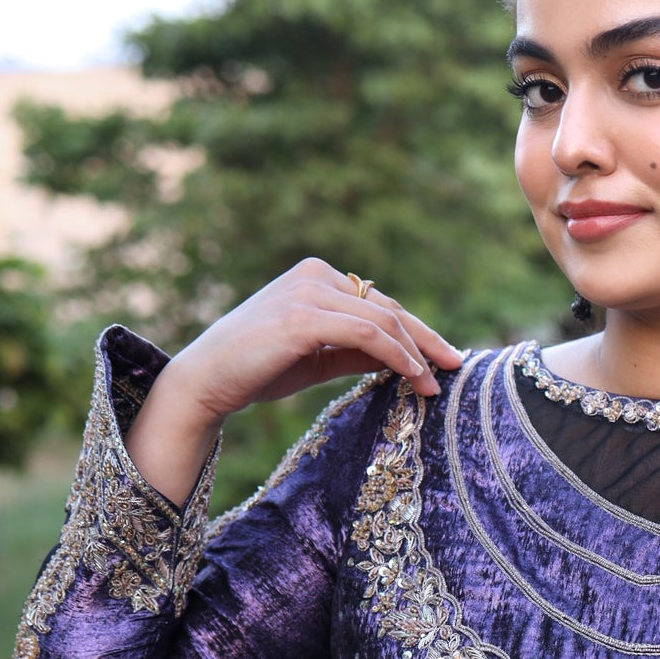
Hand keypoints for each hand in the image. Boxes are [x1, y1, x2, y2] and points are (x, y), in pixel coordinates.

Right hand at [123, 257, 462, 508]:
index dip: (416, 332)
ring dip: (416, 353)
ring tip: (433, 383)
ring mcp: (309, 292)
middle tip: (454, 367)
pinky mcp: (304, 316)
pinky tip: (412, 374)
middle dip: (425, 340)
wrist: (205, 381)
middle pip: (388, 308)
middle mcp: (315, 275)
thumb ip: (358, 351)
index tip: (443, 360)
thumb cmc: (257, 370)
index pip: (380, 304)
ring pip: (383, 319)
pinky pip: (367, 333)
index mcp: (317, 277)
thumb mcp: (318, 357)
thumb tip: (405, 360)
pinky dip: (396, 354)